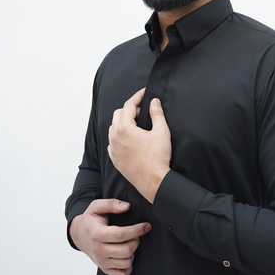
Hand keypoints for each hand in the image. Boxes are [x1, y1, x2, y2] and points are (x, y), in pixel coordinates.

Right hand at [69, 199, 150, 274]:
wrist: (79, 235)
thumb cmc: (90, 220)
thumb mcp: (96, 206)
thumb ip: (112, 204)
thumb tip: (127, 206)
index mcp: (97, 234)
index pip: (120, 235)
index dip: (136, 230)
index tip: (146, 226)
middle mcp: (98, 250)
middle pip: (126, 250)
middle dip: (137, 240)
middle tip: (137, 234)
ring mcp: (102, 261)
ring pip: (126, 262)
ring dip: (133, 252)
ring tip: (131, 242)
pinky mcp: (105, 269)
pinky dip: (129, 267)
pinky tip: (127, 255)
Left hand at [108, 88, 170, 202]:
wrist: (153, 181)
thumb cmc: (157, 158)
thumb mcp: (161, 132)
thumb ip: (157, 114)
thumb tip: (154, 102)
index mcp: (124, 128)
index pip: (128, 105)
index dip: (137, 96)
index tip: (144, 93)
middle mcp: (115, 137)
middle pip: (118, 114)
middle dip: (130, 109)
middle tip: (143, 111)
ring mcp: (113, 149)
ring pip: (113, 128)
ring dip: (123, 122)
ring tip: (137, 125)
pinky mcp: (114, 158)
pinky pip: (112, 141)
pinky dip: (119, 136)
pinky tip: (131, 139)